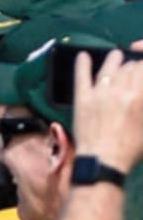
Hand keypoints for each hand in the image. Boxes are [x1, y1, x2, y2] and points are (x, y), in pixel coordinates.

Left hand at [75, 49, 142, 172]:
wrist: (101, 163)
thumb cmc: (130, 148)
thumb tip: (139, 88)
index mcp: (141, 93)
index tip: (141, 69)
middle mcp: (122, 88)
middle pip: (129, 65)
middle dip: (132, 66)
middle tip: (129, 73)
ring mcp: (101, 92)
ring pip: (109, 64)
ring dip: (114, 59)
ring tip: (115, 58)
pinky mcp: (82, 99)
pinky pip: (82, 76)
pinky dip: (82, 64)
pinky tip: (82, 56)